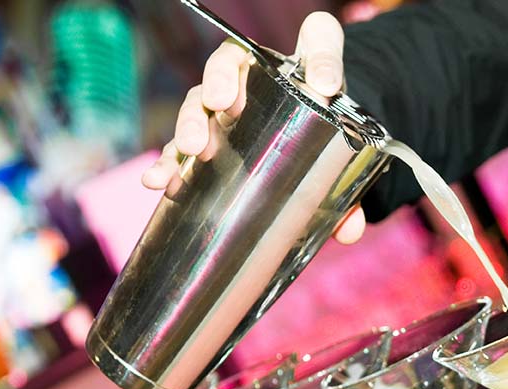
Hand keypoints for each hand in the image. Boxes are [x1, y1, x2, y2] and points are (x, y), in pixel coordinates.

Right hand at [141, 12, 366, 244]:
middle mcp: (254, 76)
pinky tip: (156, 180)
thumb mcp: (343, 149)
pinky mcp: (206, 138)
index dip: (319, 53)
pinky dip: (168, 162)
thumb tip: (350, 230)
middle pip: (229, 65)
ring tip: (193, 148)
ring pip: (200, 101)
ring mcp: (223, 107)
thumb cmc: (320, 132)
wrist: (304, 133)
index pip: (315, 39)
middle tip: (222, 103)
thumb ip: (351, 181)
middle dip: (221, 82)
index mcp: (300, 68)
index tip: (324, 82)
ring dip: (192, 121)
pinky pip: (182, 144)